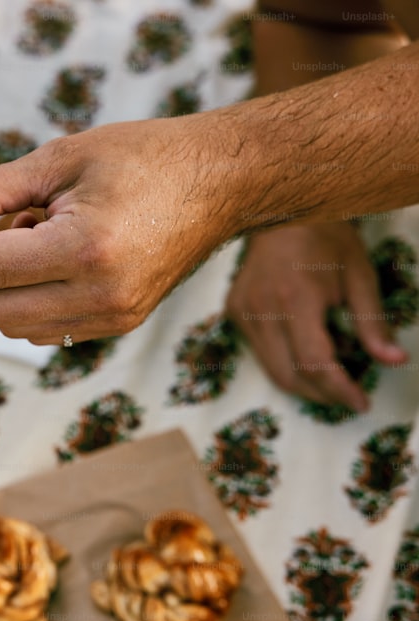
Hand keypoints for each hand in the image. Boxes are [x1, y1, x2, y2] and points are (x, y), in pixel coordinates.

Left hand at [0, 119, 242, 343]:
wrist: (222, 181)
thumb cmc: (144, 158)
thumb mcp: (60, 158)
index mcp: (84, 250)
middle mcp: (100, 296)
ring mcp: (113, 318)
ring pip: (14, 327)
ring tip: (26, 236)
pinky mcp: (119, 325)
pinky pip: (45, 329)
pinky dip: (25, 301)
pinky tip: (45, 258)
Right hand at [225, 221, 405, 410]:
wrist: (280, 210)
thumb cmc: (325, 236)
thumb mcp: (359, 274)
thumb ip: (372, 322)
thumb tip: (394, 360)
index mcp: (297, 297)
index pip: (315, 362)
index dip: (339, 389)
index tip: (360, 402)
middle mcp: (263, 308)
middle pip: (289, 375)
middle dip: (322, 395)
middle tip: (348, 397)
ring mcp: (243, 311)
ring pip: (270, 370)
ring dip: (303, 385)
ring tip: (330, 382)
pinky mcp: (234, 311)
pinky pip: (259, 351)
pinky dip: (284, 362)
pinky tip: (304, 353)